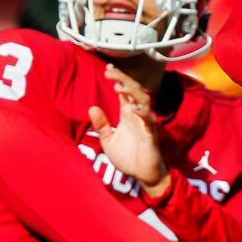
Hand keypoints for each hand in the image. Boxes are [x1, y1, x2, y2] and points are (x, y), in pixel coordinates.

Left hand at [88, 64, 168, 194]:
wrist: (142, 174)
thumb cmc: (127, 157)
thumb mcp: (108, 140)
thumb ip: (101, 124)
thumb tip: (91, 108)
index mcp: (127, 114)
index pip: (124, 91)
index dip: (118, 78)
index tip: (108, 67)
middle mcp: (137, 115)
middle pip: (134, 90)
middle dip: (123, 79)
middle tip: (109, 72)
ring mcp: (145, 123)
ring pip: (143, 100)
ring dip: (132, 92)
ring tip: (119, 86)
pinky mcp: (150, 134)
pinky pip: (148, 120)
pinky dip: (142, 113)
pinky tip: (133, 108)